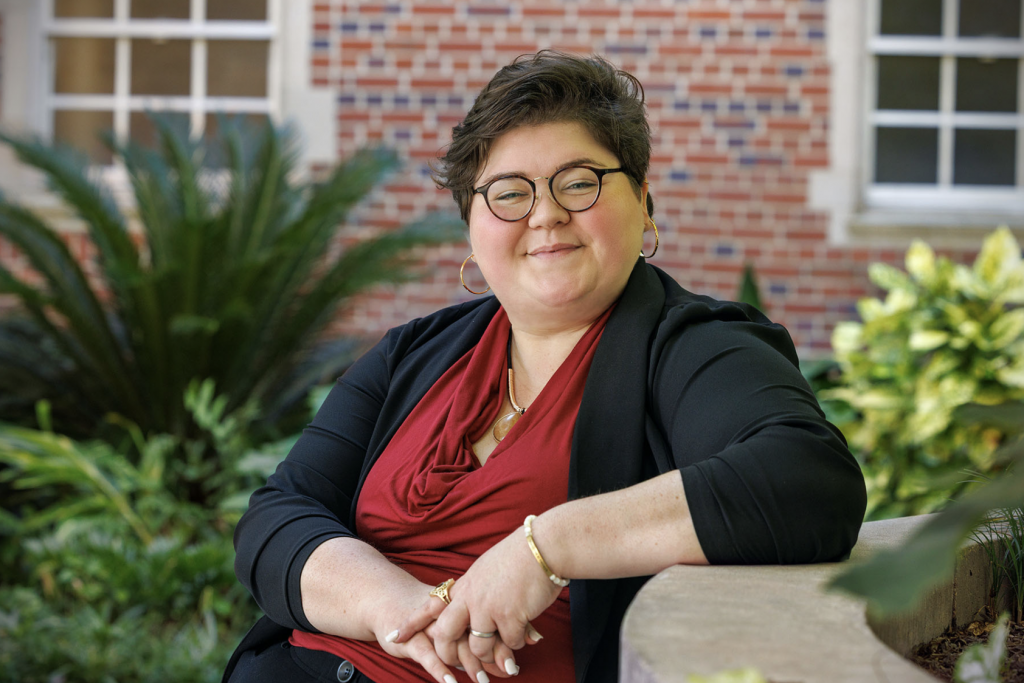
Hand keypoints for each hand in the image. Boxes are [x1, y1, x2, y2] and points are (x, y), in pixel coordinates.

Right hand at [375, 582, 517, 681]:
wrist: (388, 597)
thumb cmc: (434, 609)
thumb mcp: (467, 613)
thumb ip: (498, 624)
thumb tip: (535, 637)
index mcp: (464, 601)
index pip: (490, 616)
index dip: (508, 635)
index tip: (526, 649)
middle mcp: (446, 613)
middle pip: (474, 630)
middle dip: (493, 651)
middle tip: (510, 669)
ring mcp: (428, 625)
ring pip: (453, 644)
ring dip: (470, 663)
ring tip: (484, 680)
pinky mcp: (410, 639)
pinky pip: (426, 655)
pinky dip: (439, 668)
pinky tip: (450, 681)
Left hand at [393, 525, 560, 666]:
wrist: (543, 546)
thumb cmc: (521, 556)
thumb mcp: (487, 569)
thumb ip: (477, 589)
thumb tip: (473, 604)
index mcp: (465, 585)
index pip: (430, 606)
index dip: (412, 623)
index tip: (395, 636)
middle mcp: (471, 597)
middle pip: (446, 635)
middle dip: (449, 656)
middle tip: (457, 667)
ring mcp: (488, 607)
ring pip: (478, 647)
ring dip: (492, 654)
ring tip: (503, 656)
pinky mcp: (509, 616)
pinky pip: (509, 643)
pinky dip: (518, 643)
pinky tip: (526, 636)